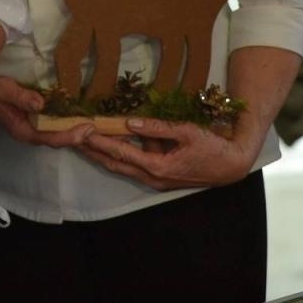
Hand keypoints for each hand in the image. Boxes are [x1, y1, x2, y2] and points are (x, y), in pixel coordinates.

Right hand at [0, 76, 92, 147]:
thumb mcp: (3, 90)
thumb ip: (21, 97)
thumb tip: (41, 104)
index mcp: (25, 131)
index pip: (52, 138)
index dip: (71, 135)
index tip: (89, 128)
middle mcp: (32, 134)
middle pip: (60, 140)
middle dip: (79, 137)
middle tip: (99, 128)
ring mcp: (35, 129)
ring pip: (59, 135)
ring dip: (77, 131)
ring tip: (96, 125)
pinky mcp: (37, 122)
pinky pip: (56, 127)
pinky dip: (70, 124)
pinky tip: (82, 117)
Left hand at [79, 117, 259, 190]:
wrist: (231, 167)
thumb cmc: (212, 147)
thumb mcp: (187, 133)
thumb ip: (158, 128)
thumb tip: (130, 123)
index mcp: (157, 167)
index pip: (120, 152)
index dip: (99, 141)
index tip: (82, 130)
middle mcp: (152, 177)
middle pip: (114, 163)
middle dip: (91, 150)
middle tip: (71, 137)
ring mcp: (155, 180)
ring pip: (121, 166)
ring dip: (101, 154)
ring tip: (81, 140)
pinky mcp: (159, 176)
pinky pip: (132, 165)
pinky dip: (117, 155)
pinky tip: (107, 144)